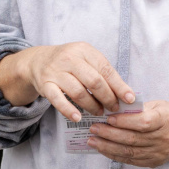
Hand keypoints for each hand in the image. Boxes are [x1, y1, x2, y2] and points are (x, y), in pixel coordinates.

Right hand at [20, 42, 134, 120]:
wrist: (38, 61)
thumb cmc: (69, 62)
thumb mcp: (86, 59)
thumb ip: (102, 72)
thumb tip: (124, 93)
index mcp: (84, 50)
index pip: (105, 69)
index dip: (119, 86)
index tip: (129, 99)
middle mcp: (70, 58)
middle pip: (94, 81)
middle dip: (107, 97)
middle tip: (113, 108)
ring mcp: (56, 71)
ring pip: (78, 92)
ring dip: (91, 105)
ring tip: (99, 112)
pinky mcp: (45, 84)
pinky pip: (58, 100)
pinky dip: (68, 110)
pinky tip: (78, 117)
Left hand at [87, 100, 168, 167]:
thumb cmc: (167, 115)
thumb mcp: (157, 104)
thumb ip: (138, 106)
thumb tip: (114, 106)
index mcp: (165, 119)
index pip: (143, 122)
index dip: (125, 121)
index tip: (109, 118)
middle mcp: (163, 138)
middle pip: (133, 138)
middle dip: (110, 134)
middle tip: (94, 128)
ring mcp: (158, 152)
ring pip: (130, 151)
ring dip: (108, 146)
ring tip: (93, 140)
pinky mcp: (153, 162)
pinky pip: (131, 160)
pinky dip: (114, 154)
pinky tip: (103, 148)